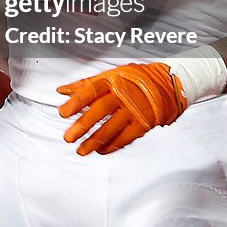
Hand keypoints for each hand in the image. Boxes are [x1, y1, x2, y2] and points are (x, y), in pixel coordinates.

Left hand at [57, 61, 187, 155]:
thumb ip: (84, 84)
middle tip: (68, 137)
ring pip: (112, 128)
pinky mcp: (144, 123)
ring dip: (94, 141)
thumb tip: (60, 91)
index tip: (62, 113)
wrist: (165, 83)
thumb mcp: (109, 75)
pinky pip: (126, 137)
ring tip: (81, 150)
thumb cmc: (132, 79)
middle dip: (83, 125)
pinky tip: (101, 151)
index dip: (75, 102)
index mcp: (112, 80)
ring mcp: (134, 109)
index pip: (90, 91)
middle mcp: (123, 94)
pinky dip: (112, 146)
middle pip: (100, 111)